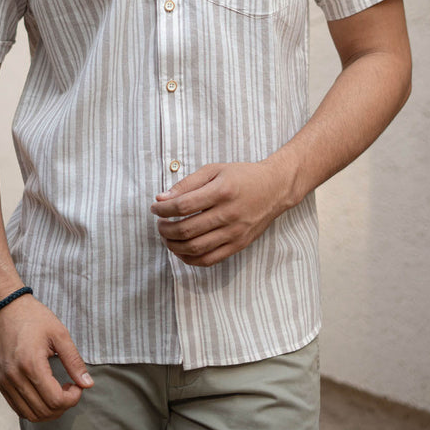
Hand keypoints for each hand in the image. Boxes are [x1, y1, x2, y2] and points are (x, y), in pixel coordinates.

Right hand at [0, 294, 93, 421]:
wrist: (3, 307)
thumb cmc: (33, 317)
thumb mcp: (59, 333)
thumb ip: (74, 361)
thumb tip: (88, 384)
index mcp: (31, 365)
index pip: (55, 400)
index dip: (72, 399)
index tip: (78, 386)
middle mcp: (15, 378)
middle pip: (43, 411)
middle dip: (63, 406)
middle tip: (71, 390)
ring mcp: (4, 382)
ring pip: (30, 415)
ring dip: (49, 411)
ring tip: (58, 393)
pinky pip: (18, 408)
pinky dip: (34, 409)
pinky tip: (44, 393)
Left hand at [150, 160, 288, 266]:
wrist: (275, 188)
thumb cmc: (242, 176)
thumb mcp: (214, 170)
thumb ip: (187, 184)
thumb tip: (161, 199)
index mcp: (221, 191)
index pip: (183, 206)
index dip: (163, 209)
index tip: (155, 208)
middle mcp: (229, 214)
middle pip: (187, 230)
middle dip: (165, 230)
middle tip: (159, 224)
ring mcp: (235, 232)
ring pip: (196, 248)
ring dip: (174, 246)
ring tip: (167, 237)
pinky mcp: (239, 245)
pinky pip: (210, 259)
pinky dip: (190, 259)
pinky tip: (181, 250)